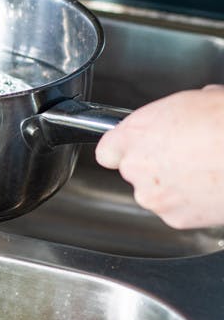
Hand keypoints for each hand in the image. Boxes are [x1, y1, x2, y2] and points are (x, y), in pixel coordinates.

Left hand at [95, 85, 223, 228]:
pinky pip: (178, 211)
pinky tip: (211, 187)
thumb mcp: (198, 99)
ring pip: (156, 194)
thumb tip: (188, 115)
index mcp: (135, 135)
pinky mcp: (176, 219)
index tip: (133, 149)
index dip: (123, 150)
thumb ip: (175, 114)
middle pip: (135, 172)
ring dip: (174, 187)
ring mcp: (155, 197)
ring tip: (205, 171)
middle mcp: (137, 168)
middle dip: (157, 166)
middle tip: (187, 155)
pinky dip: (192, 204)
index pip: (108, 150)